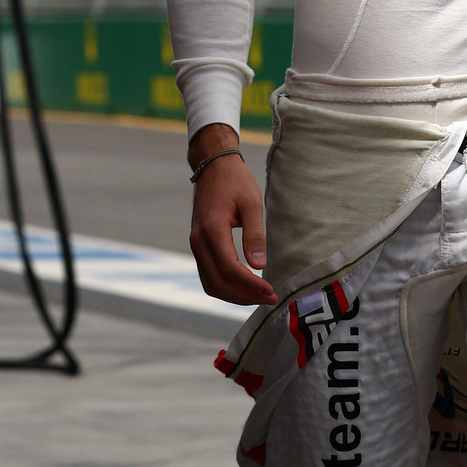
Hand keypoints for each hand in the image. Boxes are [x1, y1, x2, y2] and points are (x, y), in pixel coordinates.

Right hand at [188, 123, 276, 306]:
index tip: (271, 291)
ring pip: (211, 283)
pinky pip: (209, 276)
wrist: (213, 167)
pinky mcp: (199, 247)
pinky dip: (226, 286)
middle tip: (270, 298)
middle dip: (244, 296)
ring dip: (234, 295)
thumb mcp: (252, 204)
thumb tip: (259, 265)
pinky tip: (245, 287)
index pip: (229, 268)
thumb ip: (255, 235)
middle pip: (218, 282)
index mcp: (212, 229)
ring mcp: (196, 245)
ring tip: (259, 296)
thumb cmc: (235, 182)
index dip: (251, 285)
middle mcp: (198, 241)